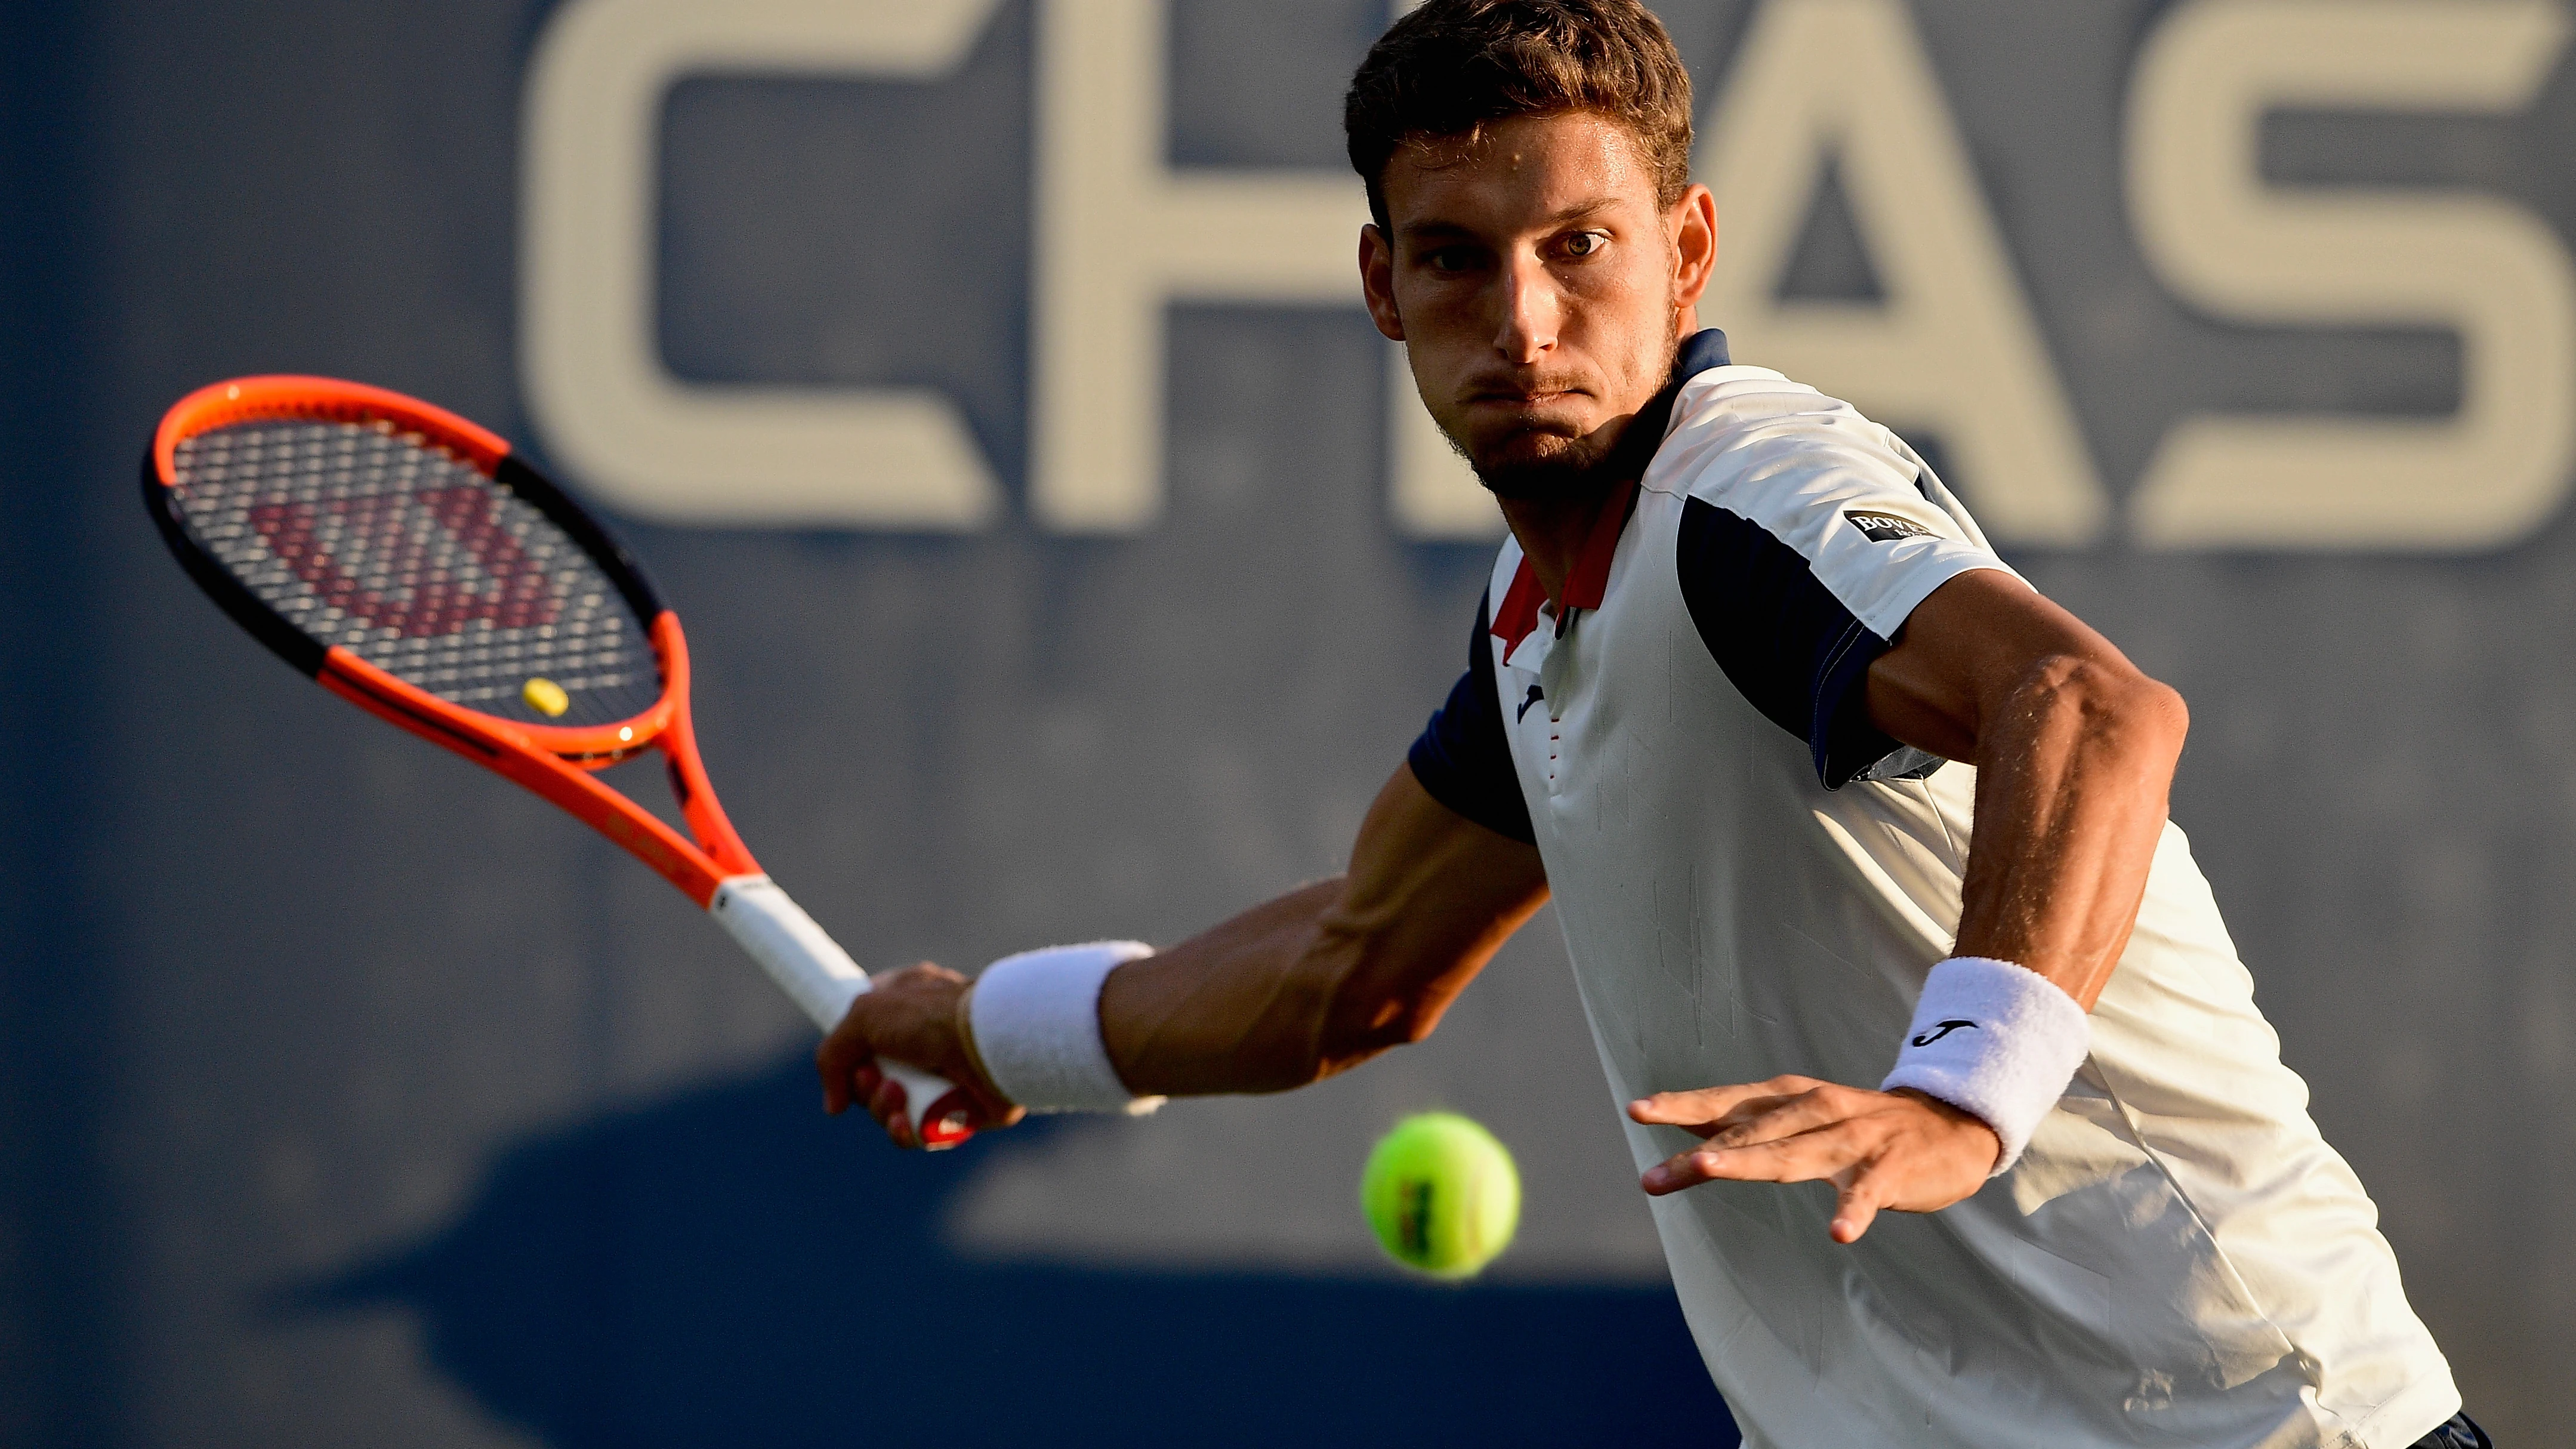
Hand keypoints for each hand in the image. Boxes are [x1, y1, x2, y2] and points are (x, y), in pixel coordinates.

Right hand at [815, 963, 1024, 1148]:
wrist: (991, 1044)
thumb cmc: (933, 1017)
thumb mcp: (864, 1015)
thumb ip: (833, 1054)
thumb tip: (835, 1104)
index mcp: (905, 1004)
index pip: (864, 1033)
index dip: (851, 1053)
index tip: (851, 1060)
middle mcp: (924, 1039)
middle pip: (871, 1078)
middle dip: (865, 1086)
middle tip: (875, 1079)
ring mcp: (942, 1076)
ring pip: (891, 1109)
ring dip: (883, 1108)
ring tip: (898, 1096)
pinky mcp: (958, 1109)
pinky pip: (917, 1131)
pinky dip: (905, 1131)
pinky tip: (907, 1122)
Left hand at [1627, 1076, 1999, 1242]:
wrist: (1950, 1122)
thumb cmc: (1857, 1123)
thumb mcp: (1799, 1113)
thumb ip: (1744, 1118)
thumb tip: (1679, 1122)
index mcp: (1789, 1098)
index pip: (1727, 1101)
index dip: (1681, 1106)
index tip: (1635, 1111)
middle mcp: (1816, 1111)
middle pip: (1751, 1130)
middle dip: (1703, 1150)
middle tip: (1656, 1174)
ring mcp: (1853, 1138)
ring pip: (1796, 1152)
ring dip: (1753, 1161)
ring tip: (1710, 1169)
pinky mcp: (1891, 1168)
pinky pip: (1868, 1192)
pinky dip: (1854, 1211)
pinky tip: (1840, 1235)